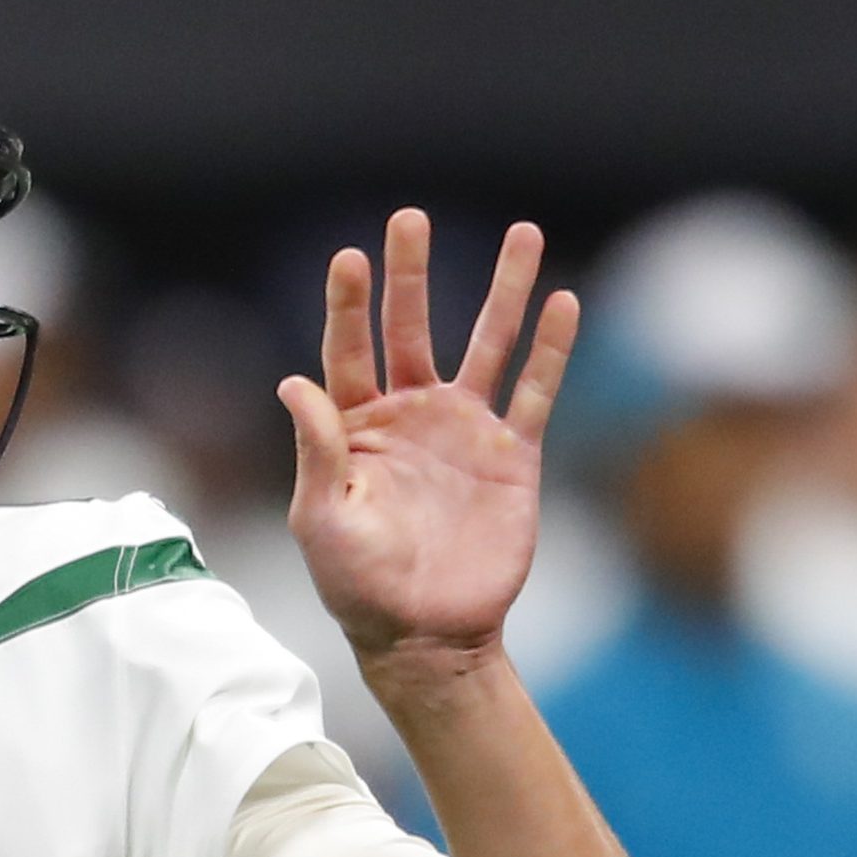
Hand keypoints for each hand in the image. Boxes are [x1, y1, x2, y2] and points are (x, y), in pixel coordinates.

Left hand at [279, 208, 578, 664]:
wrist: (425, 637)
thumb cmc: (357, 585)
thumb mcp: (323, 519)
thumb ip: (316, 449)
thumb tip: (293, 382)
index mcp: (354, 427)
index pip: (347, 350)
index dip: (349, 304)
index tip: (349, 257)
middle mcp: (410, 417)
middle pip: (411, 329)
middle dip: (412, 275)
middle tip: (412, 219)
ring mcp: (464, 433)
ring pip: (486, 345)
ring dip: (503, 291)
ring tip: (522, 233)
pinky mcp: (512, 457)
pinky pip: (535, 392)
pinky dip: (551, 350)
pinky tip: (564, 303)